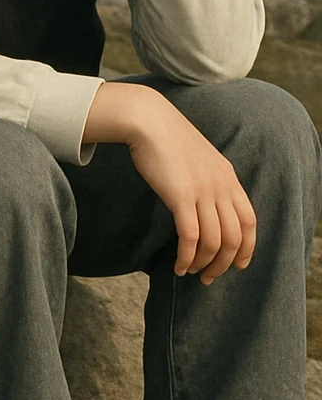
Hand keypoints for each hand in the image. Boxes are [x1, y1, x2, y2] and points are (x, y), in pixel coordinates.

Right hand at [84, 82, 256, 282]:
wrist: (149, 121)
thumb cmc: (168, 139)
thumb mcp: (200, 159)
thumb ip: (209, 180)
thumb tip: (206, 205)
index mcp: (228, 178)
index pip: (250, 221)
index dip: (247, 247)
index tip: (236, 264)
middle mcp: (221, 186)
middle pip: (234, 237)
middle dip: (223, 264)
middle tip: (209, 277)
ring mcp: (203, 191)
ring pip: (214, 241)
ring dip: (204, 264)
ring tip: (191, 273)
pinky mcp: (181, 196)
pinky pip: (190, 237)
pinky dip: (187, 257)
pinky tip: (178, 266)